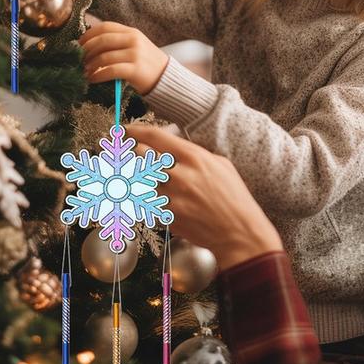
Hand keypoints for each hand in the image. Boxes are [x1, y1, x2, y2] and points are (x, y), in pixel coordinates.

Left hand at [79, 22, 169, 93]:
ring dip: (90, 65)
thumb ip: (117, 42)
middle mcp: (133, 40)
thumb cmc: (145, 63)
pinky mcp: (135, 69)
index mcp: (131, 32)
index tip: (79, 44)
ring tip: (85, 71)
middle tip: (79, 59)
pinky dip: (97, 75)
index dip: (89, 34)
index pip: (105, 27)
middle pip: (102, 40)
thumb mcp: (134, 46)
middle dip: (86, 50)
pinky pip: (110, 71)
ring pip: (104, 56)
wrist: (165, 77)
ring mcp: (135, 54)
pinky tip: (92, 79)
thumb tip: (89, 45)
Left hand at [125, 123, 282, 270]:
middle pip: (140, 156)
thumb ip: (193, 153)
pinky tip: (161, 201)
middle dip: (132, 155)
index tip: (124, 131)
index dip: (134, 131)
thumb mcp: (220, 164)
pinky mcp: (167, 216)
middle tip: (127, 155)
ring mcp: (171, 197)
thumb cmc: (233, 197)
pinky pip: (148, 202)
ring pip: (140, 180)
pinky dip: (149, 199)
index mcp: (194, 157)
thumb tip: (170, 146)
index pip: (154, 137)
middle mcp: (179, 175)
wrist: (238, 232)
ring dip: (139, 179)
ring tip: (147, 180)